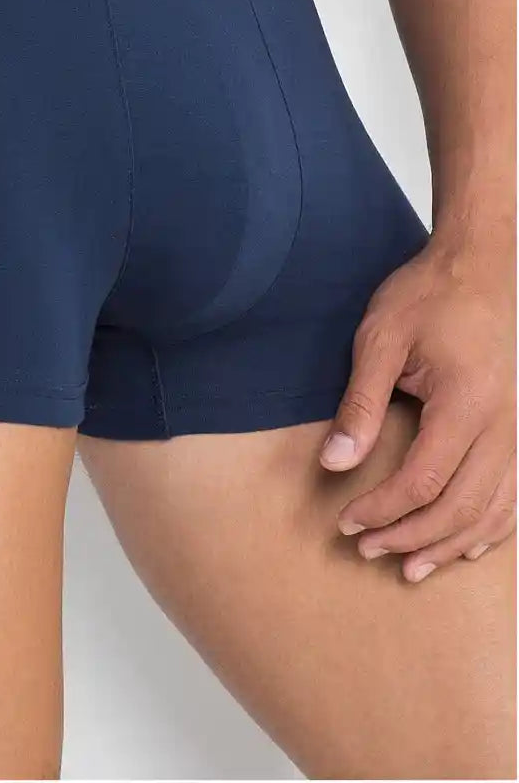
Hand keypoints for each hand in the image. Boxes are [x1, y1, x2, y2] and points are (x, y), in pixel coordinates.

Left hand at [320, 236, 515, 580]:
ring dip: (450, 544)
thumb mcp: (380, 339)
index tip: (346, 522)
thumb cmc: (427, 296)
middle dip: (410, 537)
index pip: (422, 482)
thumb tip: (334, 463)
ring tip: (411, 568)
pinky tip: (464, 546)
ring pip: (494, 511)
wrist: (482, 266)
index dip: (382, 511)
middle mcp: (504, 426)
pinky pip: (515, 496)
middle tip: (367, 549)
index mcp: (466, 404)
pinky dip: (490, 529)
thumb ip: (360, 404)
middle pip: (461, 508)